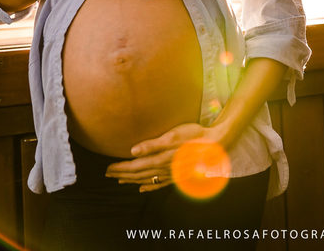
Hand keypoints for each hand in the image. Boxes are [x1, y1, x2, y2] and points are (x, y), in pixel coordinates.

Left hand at [104, 123, 220, 192]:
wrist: (215, 145)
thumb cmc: (194, 136)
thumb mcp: (172, 136)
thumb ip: (152, 144)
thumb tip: (133, 151)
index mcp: (159, 159)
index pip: (134, 165)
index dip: (120, 168)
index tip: (108, 168)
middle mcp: (163, 169)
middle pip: (138, 173)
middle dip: (122, 174)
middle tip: (108, 174)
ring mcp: (170, 174)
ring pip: (147, 179)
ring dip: (132, 180)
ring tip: (121, 181)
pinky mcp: (177, 175)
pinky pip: (159, 183)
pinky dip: (149, 186)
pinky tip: (143, 188)